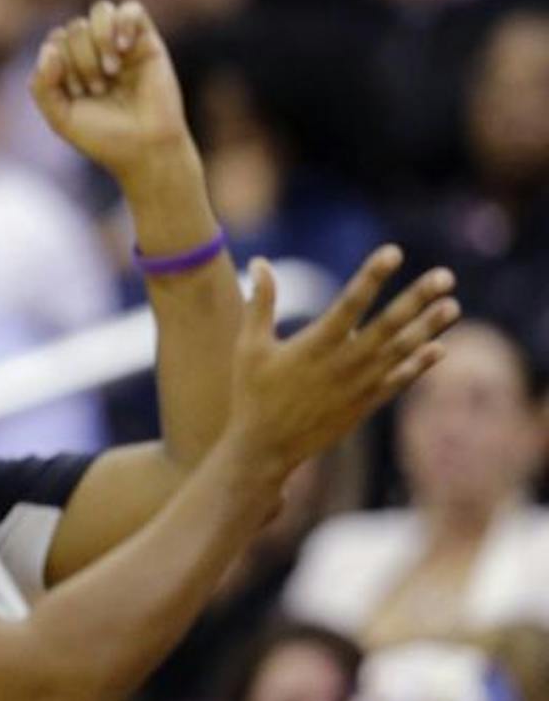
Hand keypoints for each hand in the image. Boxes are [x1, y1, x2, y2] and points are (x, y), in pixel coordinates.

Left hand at [31, 0, 189, 182]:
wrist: (145, 148)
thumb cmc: (103, 137)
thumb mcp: (60, 117)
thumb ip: (42, 86)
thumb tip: (49, 48)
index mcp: (71, 67)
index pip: (54, 41)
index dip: (59, 63)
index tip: (76, 93)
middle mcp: (94, 51)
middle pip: (75, 27)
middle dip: (81, 59)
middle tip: (97, 89)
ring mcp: (120, 43)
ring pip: (100, 12)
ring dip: (100, 41)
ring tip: (111, 71)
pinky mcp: (146, 40)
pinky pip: (131, 8)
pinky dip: (123, 23)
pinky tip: (124, 49)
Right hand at [228, 249, 458, 472]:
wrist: (264, 448)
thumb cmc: (254, 393)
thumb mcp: (249, 346)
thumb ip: (259, 303)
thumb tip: (260, 261)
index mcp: (314, 346)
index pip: (349, 304)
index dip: (372, 277)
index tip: (393, 252)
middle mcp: (342, 364)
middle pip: (387, 325)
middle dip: (417, 299)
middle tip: (445, 275)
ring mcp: (357, 386)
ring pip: (400, 352)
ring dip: (428, 328)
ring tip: (452, 305)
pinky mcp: (363, 405)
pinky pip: (397, 382)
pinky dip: (418, 366)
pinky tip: (438, 349)